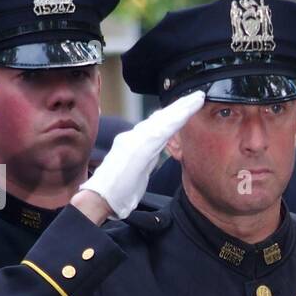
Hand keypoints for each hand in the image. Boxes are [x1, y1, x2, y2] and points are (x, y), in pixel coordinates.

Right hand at [79, 90, 204, 218]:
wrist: (99, 198)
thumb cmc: (116, 192)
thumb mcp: (135, 174)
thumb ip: (144, 162)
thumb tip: (150, 157)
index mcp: (134, 144)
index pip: (156, 127)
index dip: (172, 116)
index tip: (185, 107)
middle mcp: (134, 137)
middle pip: (161, 119)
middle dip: (179, 107)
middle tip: (196, 96)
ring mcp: (136, 140)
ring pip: (163, 120)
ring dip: (181, 108)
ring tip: (196, 98)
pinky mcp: (140, 146)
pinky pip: (163, 130)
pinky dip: (176, 119)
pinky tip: (187, 111)